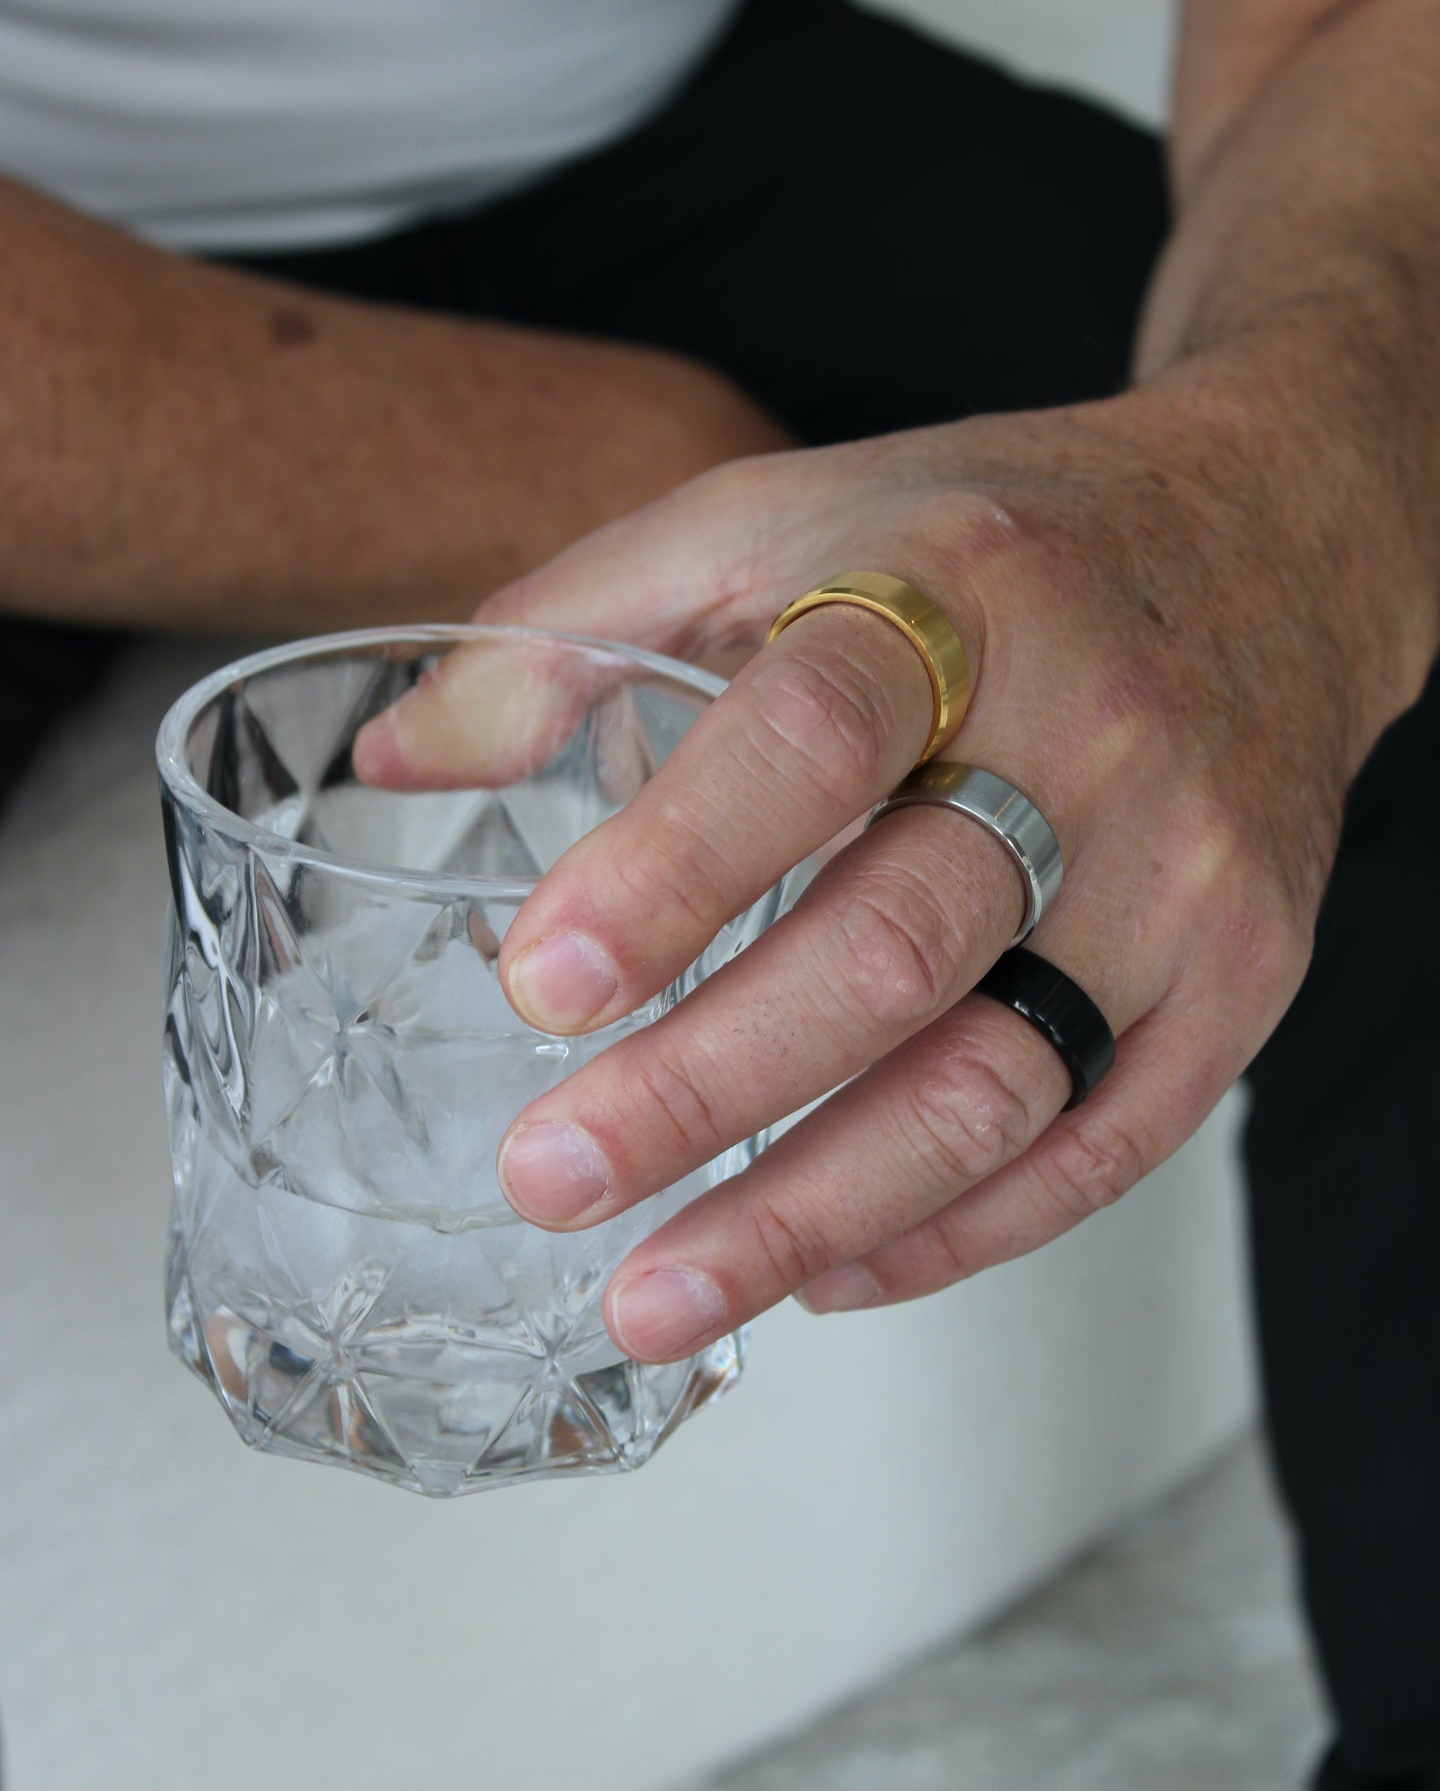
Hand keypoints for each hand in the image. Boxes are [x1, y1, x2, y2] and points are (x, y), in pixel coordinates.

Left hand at [354, 383, 1416, 1362]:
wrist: (1267, 542)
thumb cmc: (993, 540)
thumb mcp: (778, 516)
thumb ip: (578, 626)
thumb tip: (402, 757)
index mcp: (951, 596)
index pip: (811, 736)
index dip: (670, 870)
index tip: (537, 986)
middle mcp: (1089, 736)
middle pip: (895, 944)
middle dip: (705, 1085)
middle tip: (552, 1178)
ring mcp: (1183, 871)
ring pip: (994, 1081)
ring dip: (809, 1208)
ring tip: (658, 1290)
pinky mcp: (1244, 973)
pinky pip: (1100, 1143)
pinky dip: (953, 1231)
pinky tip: (827, 1263)